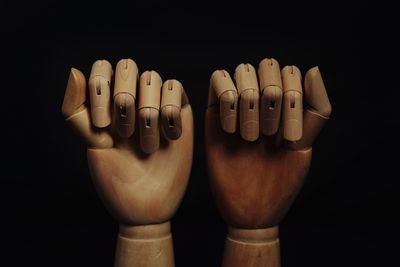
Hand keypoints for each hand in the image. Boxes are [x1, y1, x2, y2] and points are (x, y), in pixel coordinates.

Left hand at [62, 59, 192, 266]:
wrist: (146, 207)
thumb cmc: (115, 179)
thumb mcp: (91, 144)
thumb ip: (76, 109)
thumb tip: (74, 70)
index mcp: (107, 104)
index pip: (103, 68)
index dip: (101, 88)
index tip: (102, 126)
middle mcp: (131, 99)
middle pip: (129, 66)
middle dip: (125, 99)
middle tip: (125, 134)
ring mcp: (156, 103)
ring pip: (153, 78)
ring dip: (149, 113)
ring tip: (148, 146)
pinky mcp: (180, 112)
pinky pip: (176, 88)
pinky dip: (171, 112)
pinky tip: (170, 137)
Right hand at [205, 58, 330, 265]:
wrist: (250, 210)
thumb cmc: (281, 183)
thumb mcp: (304, 147)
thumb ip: (315, 109)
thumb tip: (313, 68)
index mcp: (286, 105)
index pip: (290, 71)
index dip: (291, 97)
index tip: (290, 137)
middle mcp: (263, 100)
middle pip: (266, 65)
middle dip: (270, 97)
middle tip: (268, 136)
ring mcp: (238, 104)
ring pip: (242, 69)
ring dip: (249, 102)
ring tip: (249, 136)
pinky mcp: (214, 111)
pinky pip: (218, 79)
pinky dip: (226, 98)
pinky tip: (230, 128)